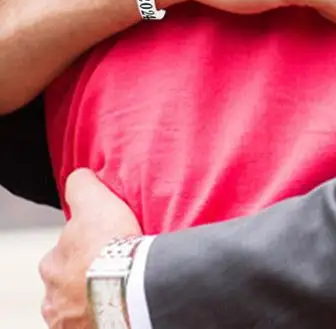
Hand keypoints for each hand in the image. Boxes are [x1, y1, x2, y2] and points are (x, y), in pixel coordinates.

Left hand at [39, 170, 141, 328]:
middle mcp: (52, 297)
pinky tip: (116, 306)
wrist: (129, 287)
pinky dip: (99, 317)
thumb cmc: (110, 245)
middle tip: (112, 267)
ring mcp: (68, 321)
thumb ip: (81, 186)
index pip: (63, 252)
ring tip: (117, 288)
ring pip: (76, 306)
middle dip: (83, 276)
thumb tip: (78, 175)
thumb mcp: (95, 201)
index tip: (104, 243)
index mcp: (51, 264)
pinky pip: (89, 324)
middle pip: (67, 282)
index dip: (84, 244)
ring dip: (91, 298)